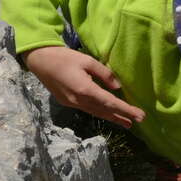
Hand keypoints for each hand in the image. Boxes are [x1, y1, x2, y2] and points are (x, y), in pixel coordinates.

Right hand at [22, 46, 145, 127]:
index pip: (111, 103)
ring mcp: (72, 103)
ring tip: (126, 123)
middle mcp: (79, 100)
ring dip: (112, 118)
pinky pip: (88, 110)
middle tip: (138, 121)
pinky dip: (100, 113)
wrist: (40, 60)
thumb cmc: (65, 57)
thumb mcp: (88, 61)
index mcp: (85, 89)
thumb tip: (118, 88)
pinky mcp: (67, 103)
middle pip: (104, 111)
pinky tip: (108, 114)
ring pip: (96, 113)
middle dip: (122, 117)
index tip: (140, 116)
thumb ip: (105, 74)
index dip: (126, 110)